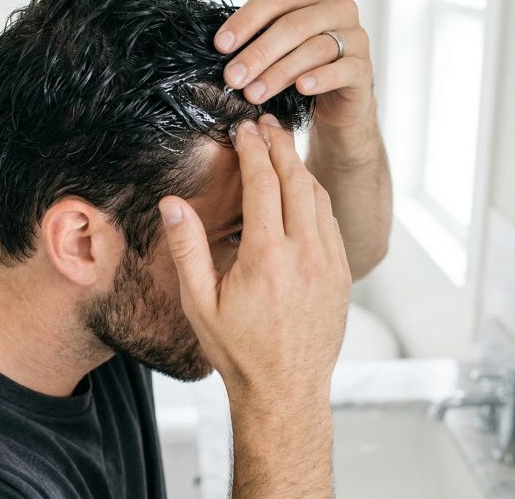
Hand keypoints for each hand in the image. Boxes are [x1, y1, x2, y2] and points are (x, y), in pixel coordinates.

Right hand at [158, 115, 350, 406]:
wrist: (286, 390)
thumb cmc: (238, 350)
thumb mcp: (200, 303)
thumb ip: (187, 248)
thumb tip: (171, 203)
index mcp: (267, 257)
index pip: (263, 184)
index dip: (253, 150)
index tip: (244, 128)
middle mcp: (305, 254)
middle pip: (297, 180)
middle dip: (280, 145)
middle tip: (266, 123)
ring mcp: (330, 263)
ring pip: (319, 197)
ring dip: (300, 167)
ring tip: (282, 147)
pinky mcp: (343, 274)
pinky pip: (331, 221)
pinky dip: (316, 196)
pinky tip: (301, 189)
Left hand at [216, 0, 374, 128]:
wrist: (333, 96)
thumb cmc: (302, 53)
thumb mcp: (277, 19)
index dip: (245, 21)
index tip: (220, 45)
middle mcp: (338, 8)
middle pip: (293, 25)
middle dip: (258, 53)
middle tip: (233, 76)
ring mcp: (354, 37)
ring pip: (314, 49)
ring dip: (279, 72)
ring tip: (254, 92)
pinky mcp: (363, 67)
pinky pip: (342, 69)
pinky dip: (320, 78)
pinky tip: (300, 88)